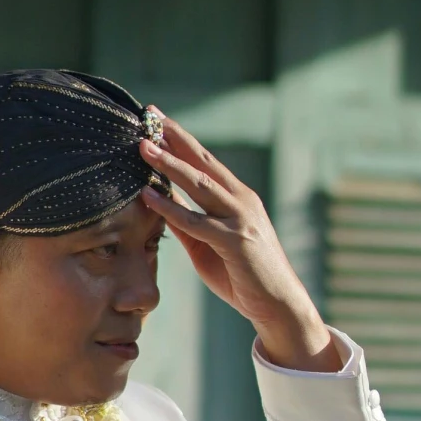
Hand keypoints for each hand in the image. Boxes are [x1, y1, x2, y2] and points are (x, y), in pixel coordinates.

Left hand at [141, 118, 341, 371]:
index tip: (156, 120)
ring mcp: (240, 219)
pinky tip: (149, 194)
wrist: (278, 304)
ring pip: (199, 184)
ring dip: (169, 164)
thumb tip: (161, 203)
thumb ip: (188, 222)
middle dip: (174, 137)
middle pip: (203, 161)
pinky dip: (171, 207)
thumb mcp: (210, 244)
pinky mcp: (235, 242)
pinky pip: (196, 222)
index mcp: (236, 197)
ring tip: (143, 147)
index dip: (180, 139)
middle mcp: (241, 201)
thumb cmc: (244, 276)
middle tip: (149, 115)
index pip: (204, 161)